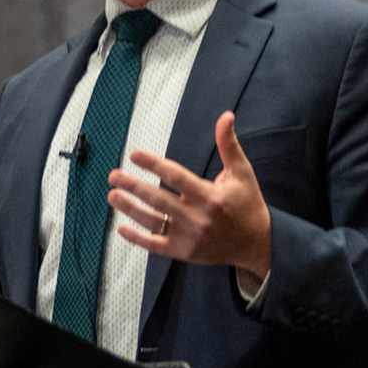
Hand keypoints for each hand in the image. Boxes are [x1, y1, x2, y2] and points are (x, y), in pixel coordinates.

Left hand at [108, 111, 270, 277]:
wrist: (255, 243)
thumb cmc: (247, 204)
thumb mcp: (242, 172)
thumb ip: (229, 144)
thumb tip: (226, 116)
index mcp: (210, 196)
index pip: (175, 177)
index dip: (153, 164)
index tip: (135, 155)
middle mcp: (197, 218)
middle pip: (158, 199)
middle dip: (133, 186)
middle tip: (113, 175)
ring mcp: (188, 237)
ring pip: (153, 222)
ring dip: (130, 209)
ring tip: (112, 195)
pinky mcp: (183, 251)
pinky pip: (155, 245)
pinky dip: (137, 238)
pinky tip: (121, 228)